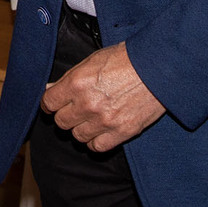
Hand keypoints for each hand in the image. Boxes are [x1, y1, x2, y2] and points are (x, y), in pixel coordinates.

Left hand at [39, 41, 164, 151]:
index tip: (54, 104)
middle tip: (75, 109)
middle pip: (61, 122)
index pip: (49, 103)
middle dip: (66, 115)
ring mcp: (104, 121)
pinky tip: (101, 130)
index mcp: (77, 82)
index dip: (50, 103)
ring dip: (81, 128)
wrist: (158, 67)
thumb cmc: (126, 59)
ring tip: (91, 118)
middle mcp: (87, 104)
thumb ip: (69, 77)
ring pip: (77, 136)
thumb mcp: (92, 60)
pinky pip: (97, 147)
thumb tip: (50, 89)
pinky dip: (96, 141)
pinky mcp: (121, 132)